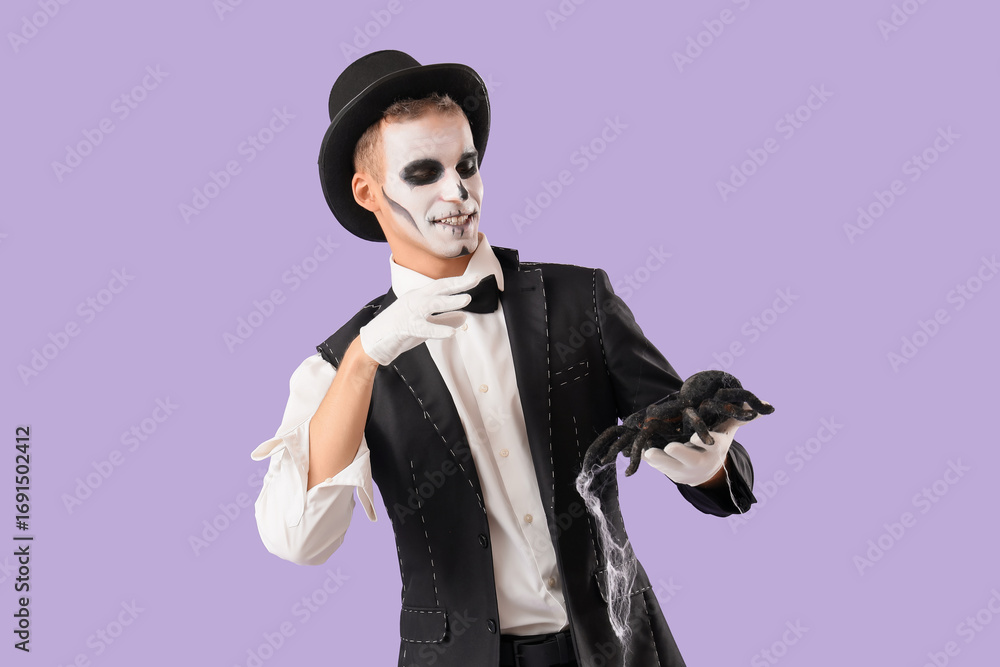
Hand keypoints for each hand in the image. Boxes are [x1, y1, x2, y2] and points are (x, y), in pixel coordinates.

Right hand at [359, 273, 482, 365]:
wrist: (373, 342)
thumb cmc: (398, 331)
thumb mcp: (426, 324)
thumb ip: (444, 320)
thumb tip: (464, 318)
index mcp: (418, 297)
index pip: (441, 285)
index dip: (459, 282)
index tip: (475, 278)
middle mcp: (414, 300)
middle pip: (438, 288)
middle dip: (458, 283)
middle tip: (476, 279)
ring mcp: (409, 312)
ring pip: (432, 303)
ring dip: (450, 301)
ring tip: (466, 300)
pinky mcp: (404, 327)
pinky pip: (424, 328)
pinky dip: (438, 330)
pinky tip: (452, 333)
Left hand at [642, 416, 746, 486]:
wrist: (705, 470)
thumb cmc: (714, 442)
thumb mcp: (726, 430)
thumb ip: (738, 416)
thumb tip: (761, 404)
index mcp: (714, 448)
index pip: (712, 445)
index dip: (703, 440)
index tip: (695, 438)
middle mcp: (700, 461)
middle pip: (690, 459)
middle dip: (680, 454)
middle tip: (669, 447)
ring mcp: (684, 469)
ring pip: (671, 467)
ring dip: (659, 460)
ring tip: (648, 452)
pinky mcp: (670, 473)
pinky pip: (658, 469)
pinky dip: (651, 462)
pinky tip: (641, 452)